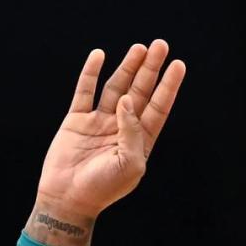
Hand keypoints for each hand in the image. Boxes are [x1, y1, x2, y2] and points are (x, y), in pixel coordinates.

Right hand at [36, 40, 185, 218]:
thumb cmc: (102, 188)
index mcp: (139, 141)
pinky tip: (99, 55)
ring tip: (139, 48)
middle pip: (140, 92)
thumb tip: (128, 100)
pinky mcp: (77, 120)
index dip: (168, 86)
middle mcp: (121, 128)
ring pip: (116, 87)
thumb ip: (133, 131)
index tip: (178, 64)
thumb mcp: (129, 164)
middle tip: (160, 45)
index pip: (158, 108)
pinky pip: (85, 92)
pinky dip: (91, 73)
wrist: (67, 200)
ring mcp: (99, 122)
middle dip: (150, 69)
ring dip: (127, 67)